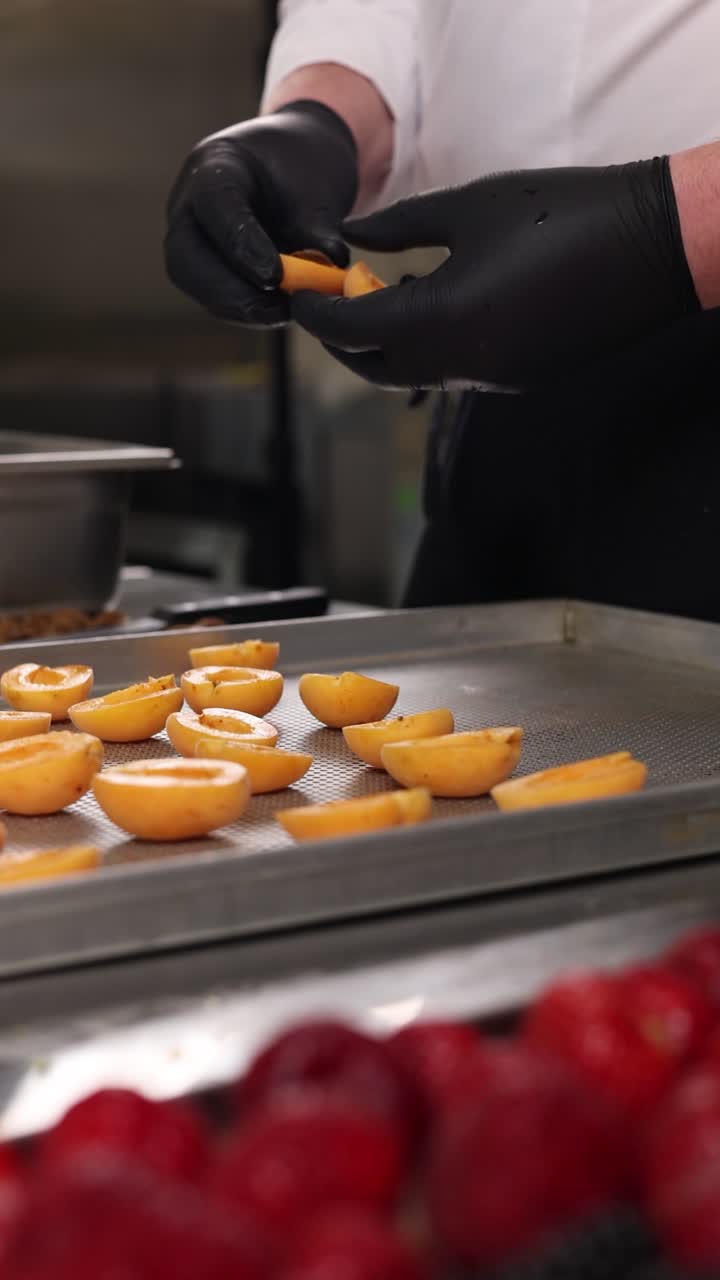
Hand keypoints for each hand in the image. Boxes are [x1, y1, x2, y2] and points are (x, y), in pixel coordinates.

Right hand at [165, 101, 356, 326]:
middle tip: (277, 312)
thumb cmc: (304, 172)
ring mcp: (189, 239)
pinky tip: (280, 313)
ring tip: (285, 313)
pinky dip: (246, 311)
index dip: (241, 244)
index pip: (215, 203)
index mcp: (216, 166)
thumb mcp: (318, 188)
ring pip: (195, 283)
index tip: (273, 278)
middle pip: (185, 255)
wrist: (293, 171)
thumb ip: (319, 225)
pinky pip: (213, 297)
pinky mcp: (201, 270)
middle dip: (229, 292)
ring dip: (239, 307)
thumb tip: (331, 261)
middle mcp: (189, 205)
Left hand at [290, 158, 698, 389]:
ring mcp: (491, 380)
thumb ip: (401, 225)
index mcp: (439, 319)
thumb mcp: (469, 208)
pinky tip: (434, 305)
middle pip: (375, 368)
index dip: (316, 312)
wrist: (648, 249)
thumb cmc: (559, 213)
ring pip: (414, 374)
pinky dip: (428, 347)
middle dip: (342, 339)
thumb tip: (351, 233)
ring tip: (378, 296)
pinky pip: (453, 372)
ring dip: (386, 344)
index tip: (298, 290)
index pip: (350, 331)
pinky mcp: (517, 380)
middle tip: (327, 302)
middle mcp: (460, 364)